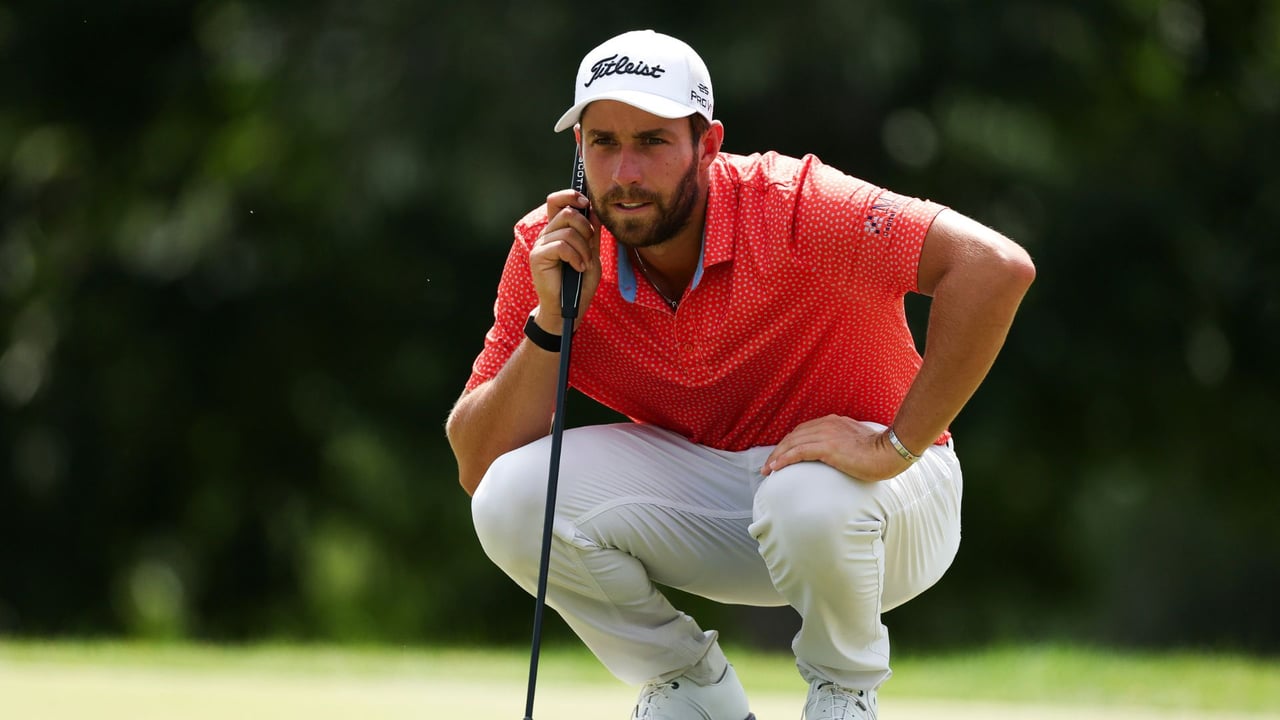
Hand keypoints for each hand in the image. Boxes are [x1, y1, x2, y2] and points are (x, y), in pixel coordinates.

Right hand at [530, 189, 601, 328]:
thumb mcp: (592, 254)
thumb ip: (592, 233)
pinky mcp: (537, 256)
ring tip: (584, 264)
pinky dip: (576, 257)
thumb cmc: (580, 283)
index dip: (571, 195)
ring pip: (568, 231)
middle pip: (567, 212)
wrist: (568, 307)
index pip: (557, 200)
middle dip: (586, 228)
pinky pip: (561, 246)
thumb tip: (594, 210)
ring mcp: (540, 244)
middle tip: (590, 246)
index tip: (586, 203)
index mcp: (558, 230)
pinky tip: (578, 268)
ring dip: (584, 249)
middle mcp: (547, 234)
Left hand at [762, 415, 912, 481]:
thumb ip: (844, 443)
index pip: (803, 431)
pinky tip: (775, 468)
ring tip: (767, 470)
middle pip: (793, 436)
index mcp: (833, 422)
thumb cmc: (879, 451)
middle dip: (778, 450)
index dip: (789, 443)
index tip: (780, 455)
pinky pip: (798, 452)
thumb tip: (839, 454)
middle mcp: (827, 424)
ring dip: (776, 457)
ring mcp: (826, 435)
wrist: (890, 451)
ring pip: (792, 444)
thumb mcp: (857, 442)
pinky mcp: (827, 448)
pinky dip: (784, 459)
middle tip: (768, 465)